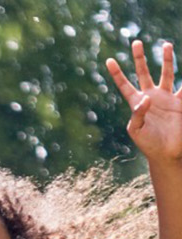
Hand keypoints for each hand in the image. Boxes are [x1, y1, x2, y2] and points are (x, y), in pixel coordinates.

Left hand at [109, 40, 180, 163]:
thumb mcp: (136, 130)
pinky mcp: (179, 103)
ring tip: (166, 44)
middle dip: (140, 58)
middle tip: (135, 42)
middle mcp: (151, 96)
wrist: (166, 153)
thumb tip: (146, 97)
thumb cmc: (147, 143)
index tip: (108, 60)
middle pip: (143, 72)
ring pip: (166, 74)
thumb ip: (138, 113)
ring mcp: (166, 98)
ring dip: (166, 60)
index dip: (117, 73)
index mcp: (136, 103)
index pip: (124, 85)